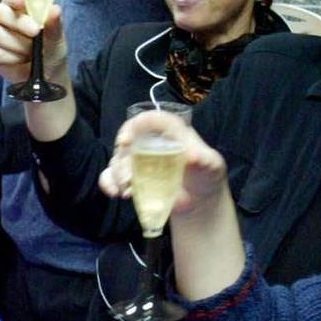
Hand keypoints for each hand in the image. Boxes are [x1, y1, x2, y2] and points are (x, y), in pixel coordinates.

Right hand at [0, 0, 65, 86]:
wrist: (45, 73)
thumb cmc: (49, 48)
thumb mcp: (56, 37)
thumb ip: (54, 24)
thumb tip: (54, 10)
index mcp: (18, 6)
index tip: (23, 1)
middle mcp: (1, 16)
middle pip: (0, 12)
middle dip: (20, 23)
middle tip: (36, 32)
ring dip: (17, 45)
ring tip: (31, 52)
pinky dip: (11, 58)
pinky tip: (20, 60)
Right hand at [98, 108, 226, 217]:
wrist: (199, 200)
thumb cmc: (206, 175)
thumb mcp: (212, 166)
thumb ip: (204, 159)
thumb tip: (193, 156)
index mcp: (170, 132)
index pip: (152, 120)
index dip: (138, 125)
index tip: (128, 139)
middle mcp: (151, 141)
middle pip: (129, 139)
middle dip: (123, 156)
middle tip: (128, 176)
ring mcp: (138, 160)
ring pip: (117, 159)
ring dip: (117, 173)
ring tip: (127, 190)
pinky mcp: (131, 177)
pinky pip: (111, 176)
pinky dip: (108, 183)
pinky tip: (114, 193)